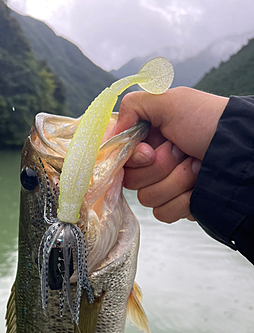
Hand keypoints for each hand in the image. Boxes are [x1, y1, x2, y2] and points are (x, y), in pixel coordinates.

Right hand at [115, 87, 227, 222]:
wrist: (240, 152)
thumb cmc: (209, 122)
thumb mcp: (170, 101)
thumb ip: (132, 106)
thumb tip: (112, 133)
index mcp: (147, 140)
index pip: (118, 159)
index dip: (132, 158)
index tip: (149, 151)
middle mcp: (153, 164)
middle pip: (131, 181)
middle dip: (160, 166)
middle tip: (181, 151)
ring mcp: (165, 187)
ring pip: (148, 199)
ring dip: (176, 181)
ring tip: (196, 166)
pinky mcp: (176, 206)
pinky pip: (163, 213)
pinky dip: (183, 200)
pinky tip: (197, 186)